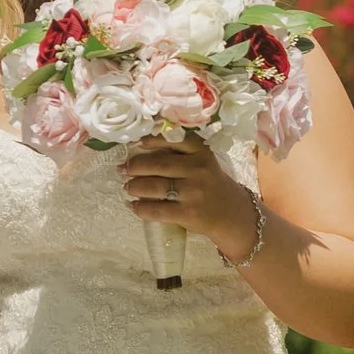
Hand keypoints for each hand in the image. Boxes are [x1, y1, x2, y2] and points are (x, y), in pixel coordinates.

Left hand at [121, 137, 256, 248]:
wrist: (231, 213)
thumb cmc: (210, 183)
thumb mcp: (203, 161)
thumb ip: (180, 153)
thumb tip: (139, 148)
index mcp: (201, 151)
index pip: (172, 139)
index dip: (150, 140)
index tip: (136, 144)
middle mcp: (198, 169)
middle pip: (157, 164)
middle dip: (134, 166)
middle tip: (123, 169)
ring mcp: (193, 192)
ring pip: (154, 186)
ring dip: (134, 187)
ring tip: (127, 187)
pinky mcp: (187, 213)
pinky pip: (156, 209)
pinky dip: (140, 208)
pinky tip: (133, 206)